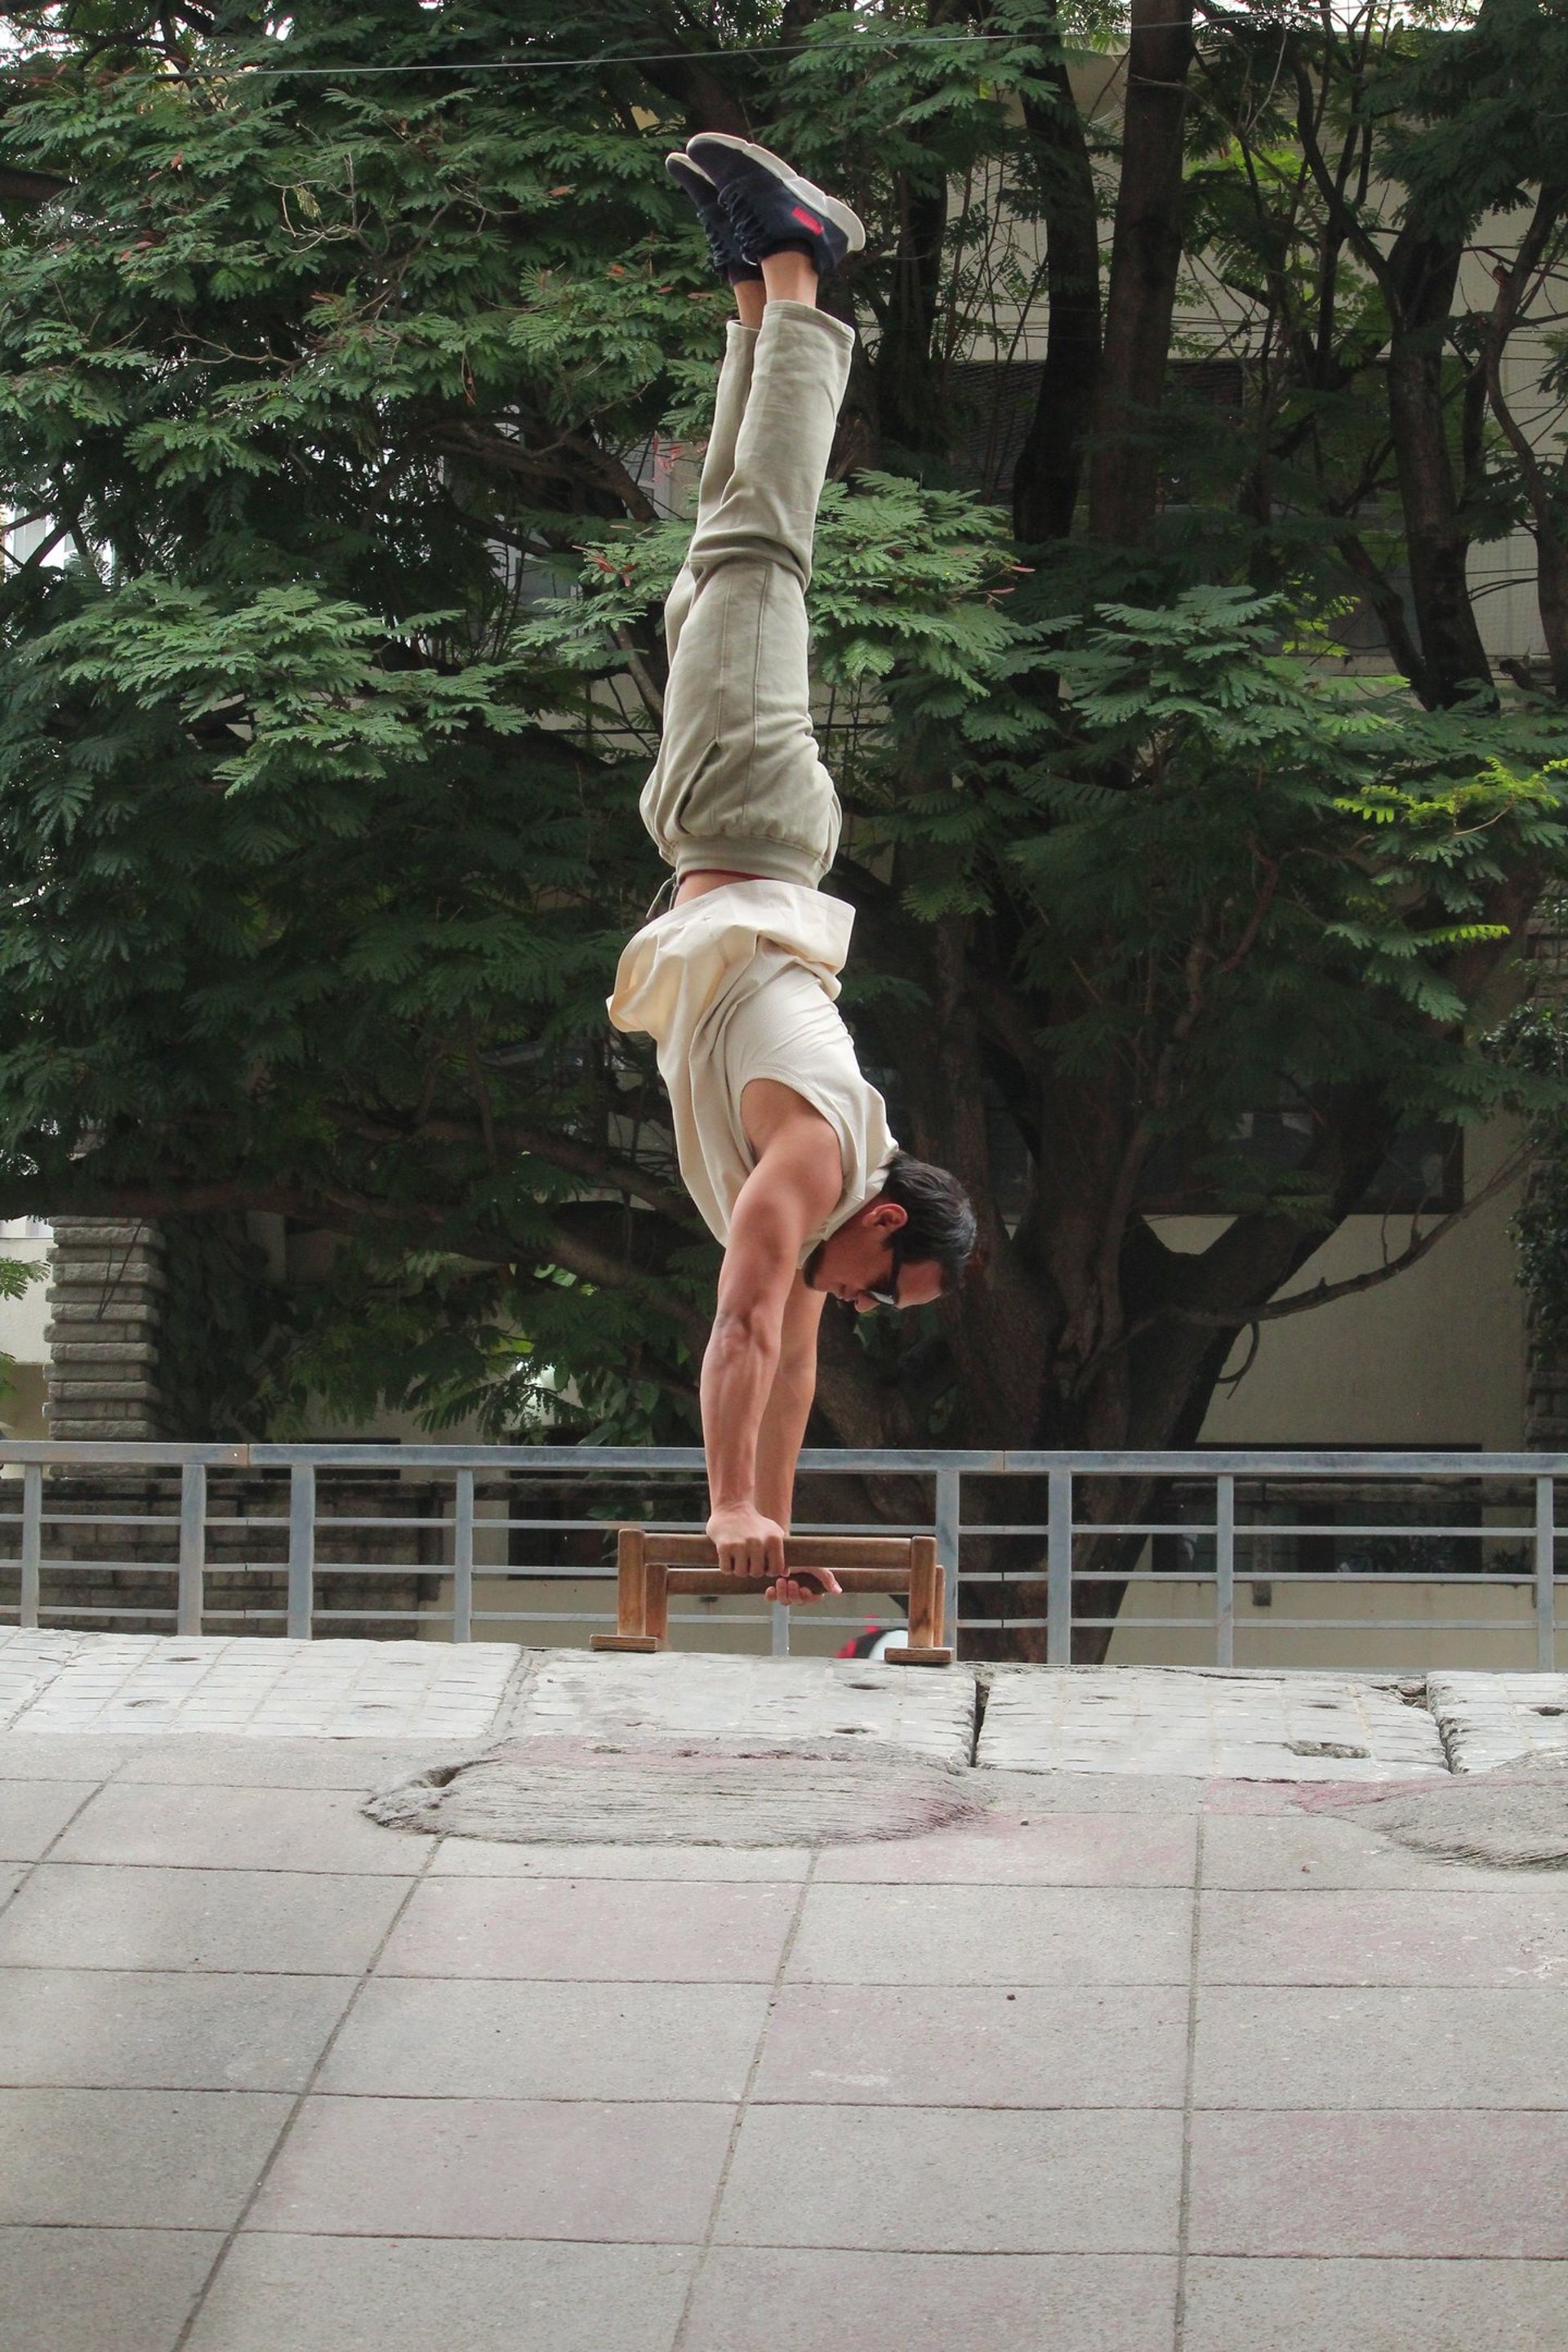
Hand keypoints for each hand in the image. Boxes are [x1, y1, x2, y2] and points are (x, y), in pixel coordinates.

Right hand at [706, 1505, 840, 1605]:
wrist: (731, 1508)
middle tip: (747, 1557)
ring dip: (738, 1569)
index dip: (768, 1570)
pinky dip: (726, 1566)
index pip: (775, 1571)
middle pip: (757, 1574)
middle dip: (752, 1570)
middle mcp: (759, 1542)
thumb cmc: (756, 1524)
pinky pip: (727, 1569)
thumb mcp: (775, 1532)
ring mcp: (742, 1544)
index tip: (763, 1563)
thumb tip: (798, 1575)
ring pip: (742, 1573)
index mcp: (775, 1540)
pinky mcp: (725, 1546)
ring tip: (737, 1555)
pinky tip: (727, 1554)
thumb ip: (783, 1552)